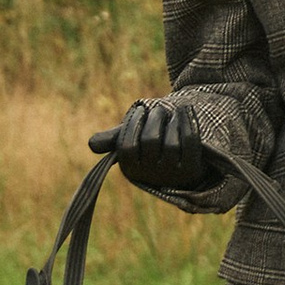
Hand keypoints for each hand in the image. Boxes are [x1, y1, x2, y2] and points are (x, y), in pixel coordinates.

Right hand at [93, 96, 221, 196]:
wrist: (184, 150)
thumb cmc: (153, 138)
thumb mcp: (133, 136)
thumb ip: (116, 138)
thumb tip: (92, 144)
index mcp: (131, 170)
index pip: (128, 146)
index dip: (134, 123)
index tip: (140, 108)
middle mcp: (151, 177)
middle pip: (151, 141)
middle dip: (155, 117)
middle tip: (159, 107)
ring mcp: (173, 175)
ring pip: (171, 143)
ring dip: (171, 119)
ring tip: (171, 110)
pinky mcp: (193, 169)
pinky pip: (190, 142)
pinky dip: (188, 122)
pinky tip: (186, 109)